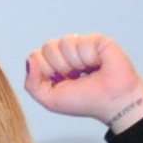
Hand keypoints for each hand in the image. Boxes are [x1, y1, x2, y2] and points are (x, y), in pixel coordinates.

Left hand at [24, 32, 142, 129]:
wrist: (112, 102)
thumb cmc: (85, 101)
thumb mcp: (50, 99)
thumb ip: (32, 84)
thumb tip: (30, 61)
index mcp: (52, 65)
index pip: (35, 56)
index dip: (46, 71)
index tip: (61, 82)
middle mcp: (65, 53)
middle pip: (47, 47)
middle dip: (60, 67)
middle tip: (76, 77)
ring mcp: (81, 45)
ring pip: (63, 43)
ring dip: (75, 64)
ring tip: (88, 71)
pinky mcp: (96, 40)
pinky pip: (82, 42)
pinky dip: (89, 58)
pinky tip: (98, 65)